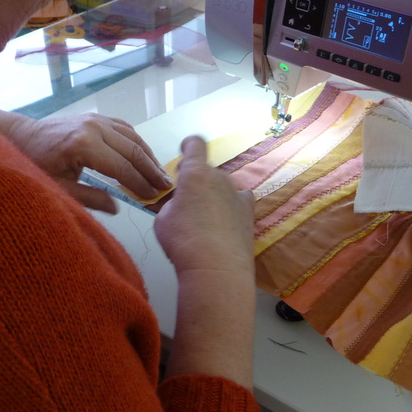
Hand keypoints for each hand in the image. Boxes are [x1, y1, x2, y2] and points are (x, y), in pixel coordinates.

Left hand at [6, 113, 172, 213]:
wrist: (21, 138)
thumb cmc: (36, 165)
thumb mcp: (59, 188)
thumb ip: (90, 198)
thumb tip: (118, 207)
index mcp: (84, 145)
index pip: (122, 167)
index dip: (140, 183)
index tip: (154, 196)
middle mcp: (94, 128)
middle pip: (133, 150)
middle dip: (151, 169)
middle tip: (166, 185)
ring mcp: (96, 119)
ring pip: (132, 136)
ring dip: (148, 155)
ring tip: (160, 173)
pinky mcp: (95, 117)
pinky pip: (124, 128)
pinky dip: (137, 142)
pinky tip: (144, 156)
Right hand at [154, 136, 254, 278]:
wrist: (216, 267)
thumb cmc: (183, 240)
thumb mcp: (162, 219)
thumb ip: (171, 202)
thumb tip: (179, 202)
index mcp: (195, 173)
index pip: (195, 145)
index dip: (189, 145)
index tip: (185, 150)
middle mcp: (219, 177)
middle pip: (207, 170)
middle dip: (197, 181)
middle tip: (186, 202)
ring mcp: (237, 193)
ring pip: (223, 186)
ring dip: (214, 194)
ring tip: (205, 217)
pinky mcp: (249, 211)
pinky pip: (240, 199)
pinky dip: (232, 205)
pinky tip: (226, 220)